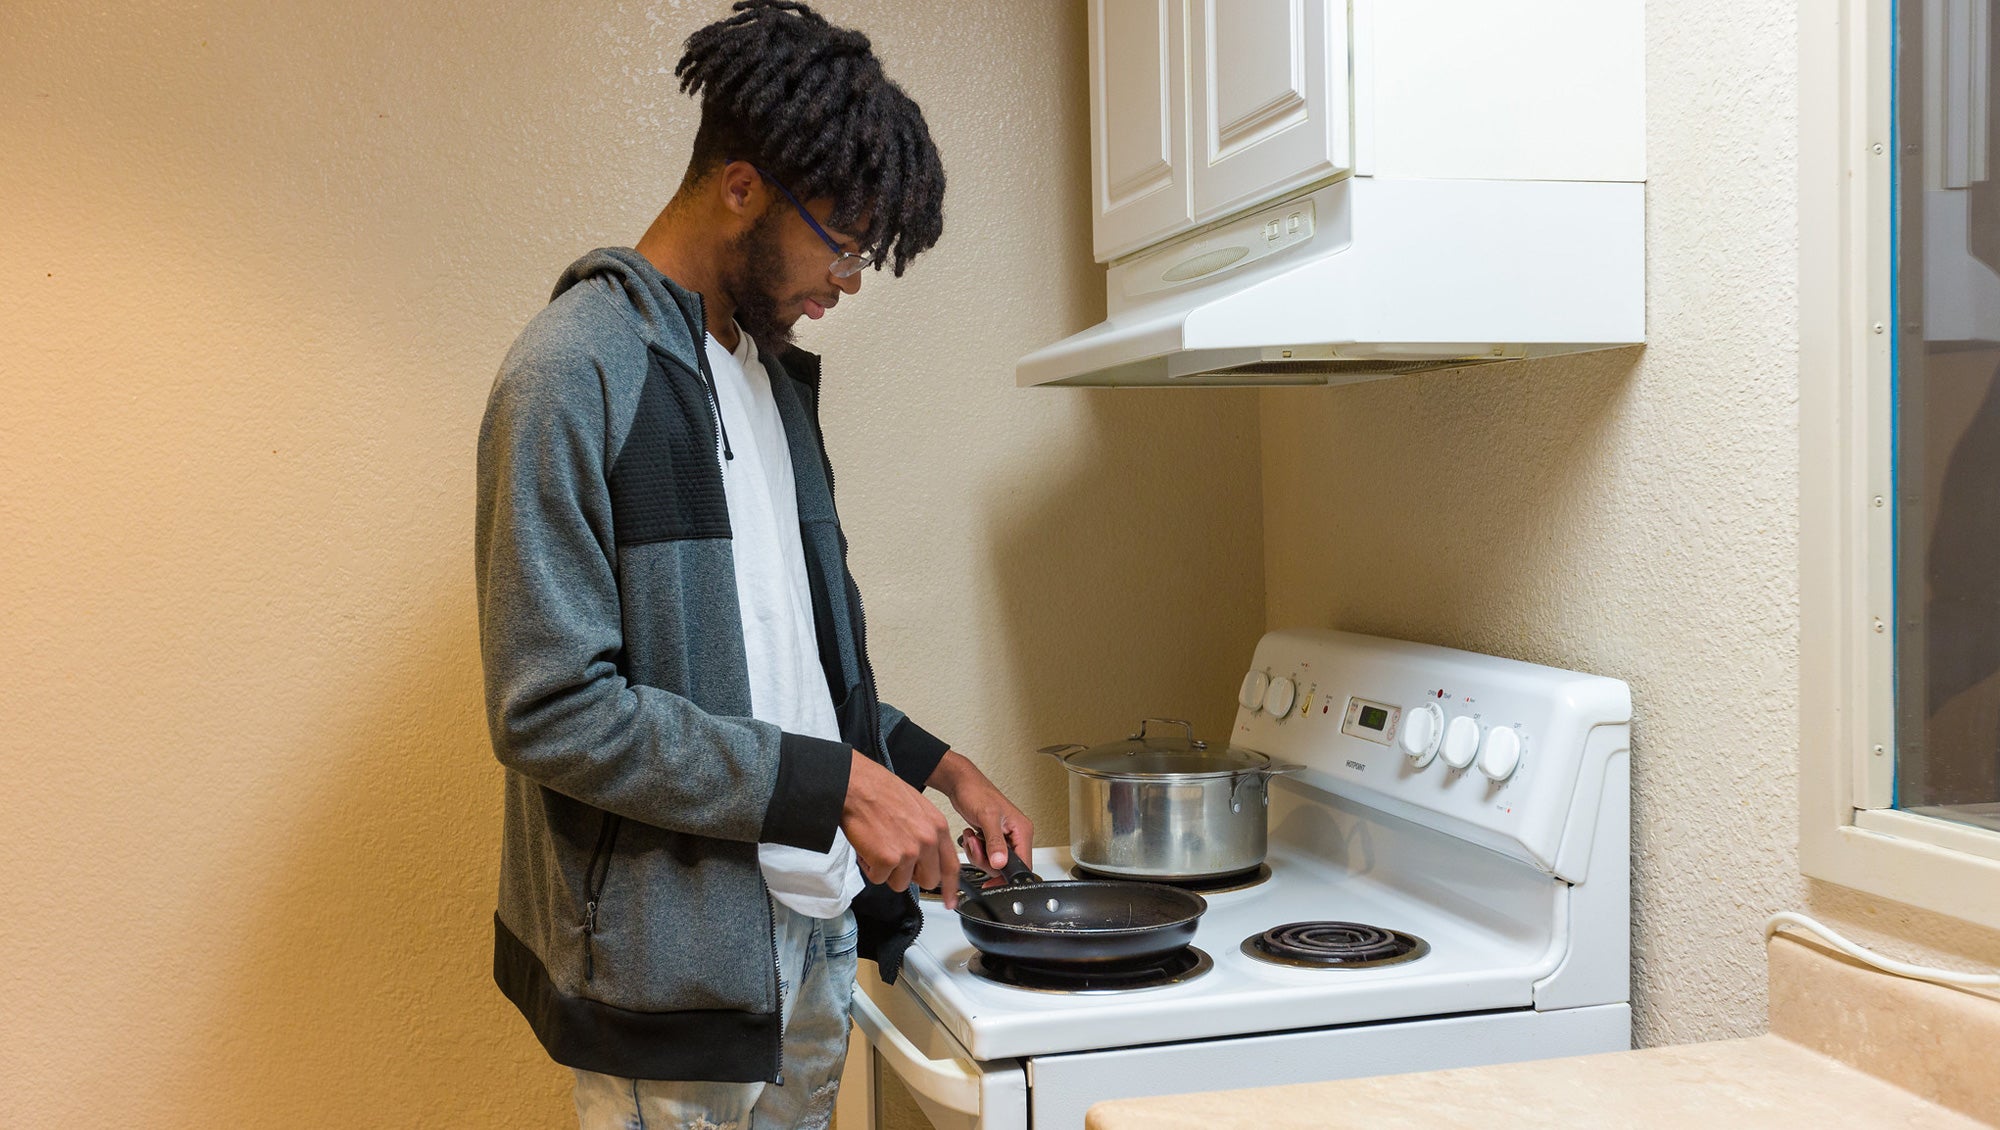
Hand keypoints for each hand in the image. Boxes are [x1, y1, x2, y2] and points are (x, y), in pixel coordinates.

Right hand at [841, 750, 959, 908]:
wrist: (857, 785)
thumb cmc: (880, 790)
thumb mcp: (916, 807)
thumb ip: (926, 833)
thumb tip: (926, 857)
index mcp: (937, 826)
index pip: (951, 866)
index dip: (950, 888)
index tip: (949, 902)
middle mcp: (928, 841)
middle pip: (928, 881)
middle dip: (910, 876)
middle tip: (895, 862)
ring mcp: (909, 852)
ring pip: (901, 883)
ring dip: (887, 871)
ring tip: (877, 847)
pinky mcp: (887, 860)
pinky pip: (879, 878)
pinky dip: (869, 867)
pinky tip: (866, 848)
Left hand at [930, 750, 1033, 873]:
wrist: (961, 784)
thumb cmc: (976, 792)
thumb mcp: (987, 817)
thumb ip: (995, 842)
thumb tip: (1000, 863)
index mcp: (1022, 830)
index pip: (1023, 864)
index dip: (1008, 876)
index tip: (992, 882)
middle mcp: (1016, 835)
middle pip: (1006, 867)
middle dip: (986, 860)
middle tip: (976, 845)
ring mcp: (1004, 838)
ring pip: (994, 863)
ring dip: (978, 854)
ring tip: (973, 837)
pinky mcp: (993, 839)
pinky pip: (986, 856)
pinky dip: (975, 850)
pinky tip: (972, 836)